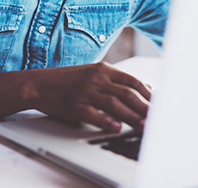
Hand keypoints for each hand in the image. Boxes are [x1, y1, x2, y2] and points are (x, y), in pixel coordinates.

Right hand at [30, 62, 150, 131]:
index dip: (147, 94)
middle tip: (155, 120)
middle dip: (144, 108)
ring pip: (114, 104)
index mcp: (103, 69)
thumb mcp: (94, 73)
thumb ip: (118, 80)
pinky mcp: (74, 105)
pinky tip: (116, 127)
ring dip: (131, 117)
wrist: (39, 84)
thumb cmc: (69, 80)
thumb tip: (146, 87)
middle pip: (126, 93)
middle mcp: (96, 79)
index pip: (132, 81)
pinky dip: (106, 121)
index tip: (158, 105)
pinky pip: (93, 114)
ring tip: (142, 126)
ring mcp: (85, 92)